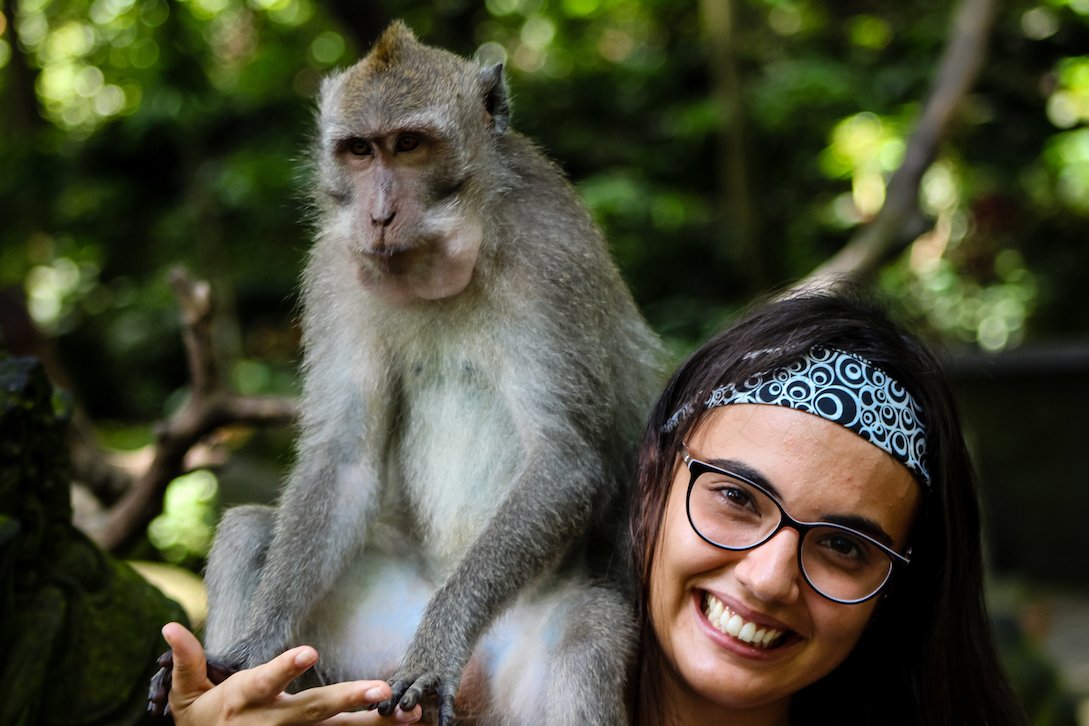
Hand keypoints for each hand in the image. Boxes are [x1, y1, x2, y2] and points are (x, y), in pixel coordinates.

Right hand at [162, 622, 421, 724]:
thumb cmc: (201, 718)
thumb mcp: (187, 693)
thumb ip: (188, 660)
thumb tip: (168, 627)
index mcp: (244, 699)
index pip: (265, 680)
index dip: (285, 667)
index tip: (309, 652)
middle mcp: (274, 720)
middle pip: (315, 709)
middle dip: (349, 698)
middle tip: (383, 689)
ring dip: (372, 722)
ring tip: (408, 715)